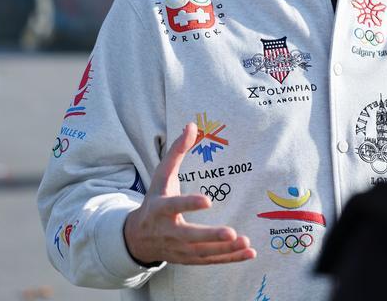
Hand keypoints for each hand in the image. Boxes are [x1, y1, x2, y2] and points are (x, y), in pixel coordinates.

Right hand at [123, 122, 256, 264]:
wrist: (137, 238)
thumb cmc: (154, 200)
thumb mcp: (161, 176)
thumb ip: (177, 151)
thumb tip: (191, 125)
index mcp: (160, 209)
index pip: (174, 206)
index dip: (189, 204)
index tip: (208, 201)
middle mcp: (169, 232)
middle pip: (190, 237)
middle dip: (210, 237)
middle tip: (231, 233)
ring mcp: (178, 249)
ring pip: (202, 253)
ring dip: (225, 250)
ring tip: (246, 243)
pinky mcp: (189, 258)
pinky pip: (210, 261)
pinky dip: (230, 259)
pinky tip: (249, 253)